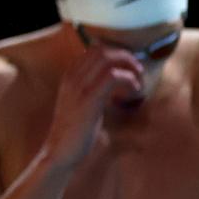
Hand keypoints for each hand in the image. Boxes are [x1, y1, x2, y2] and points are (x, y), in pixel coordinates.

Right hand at [43, 44, 144, 168]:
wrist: (60, 149)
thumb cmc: (74, 130)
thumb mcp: (80, 103)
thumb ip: (93, 89)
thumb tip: (115, 81)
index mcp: (70, 74)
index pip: (93, 49)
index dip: (115, 52)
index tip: (129, 66)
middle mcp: (73, 75)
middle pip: (102, 50)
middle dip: (125, 56)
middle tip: (138, 71)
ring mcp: (79, 85)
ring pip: (107, 59)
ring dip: (129, 66)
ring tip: (138, 81)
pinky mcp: (90, 98)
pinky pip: (113, 77)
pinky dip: (129, 80)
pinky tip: (134, 92)